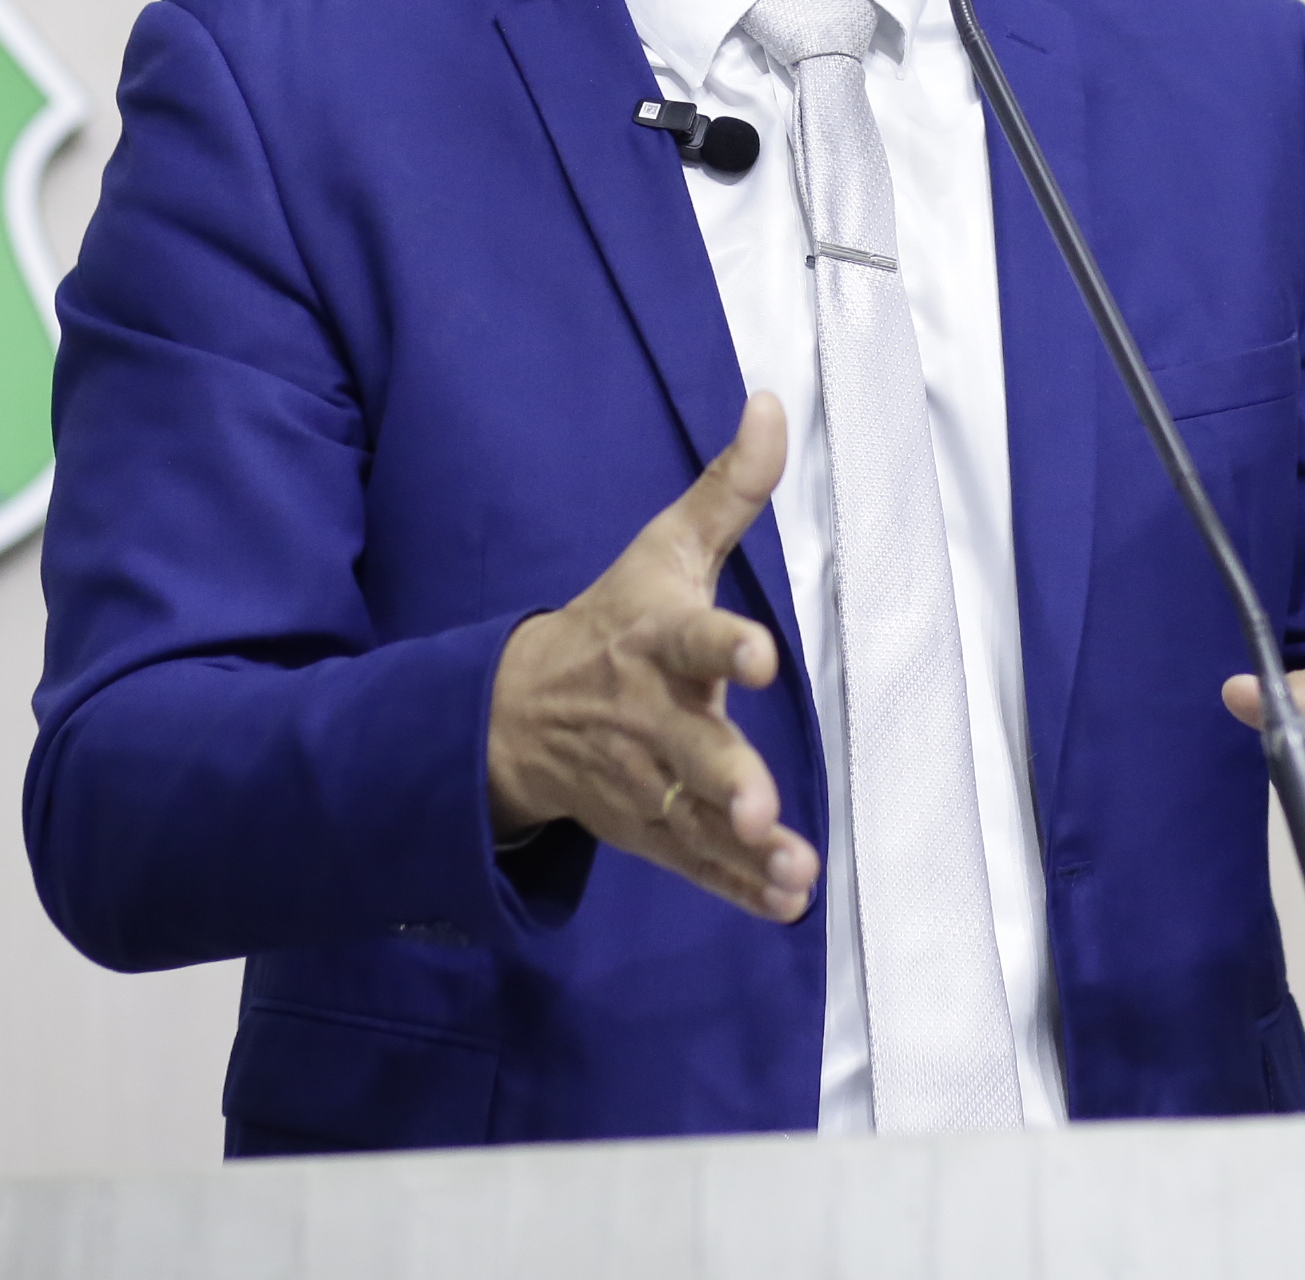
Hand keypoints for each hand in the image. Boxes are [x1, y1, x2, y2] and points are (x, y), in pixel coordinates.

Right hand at [488, 393, 818, 922]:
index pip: (693, 639)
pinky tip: (786, 902)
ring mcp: (648, 780)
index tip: (764, 659)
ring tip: (787, 865)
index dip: (727, 648)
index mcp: (657, 641)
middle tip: (757, 806)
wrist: (518, 711)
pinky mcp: (652, 830)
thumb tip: (775, 402)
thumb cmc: (614, 618)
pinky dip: (737, 889)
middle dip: (723, 780)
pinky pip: (695, 864)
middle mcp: (651, 716)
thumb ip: (729, 487)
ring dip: (739, 850)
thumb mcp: (665, 546)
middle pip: (690, 750)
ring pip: (694, 820)